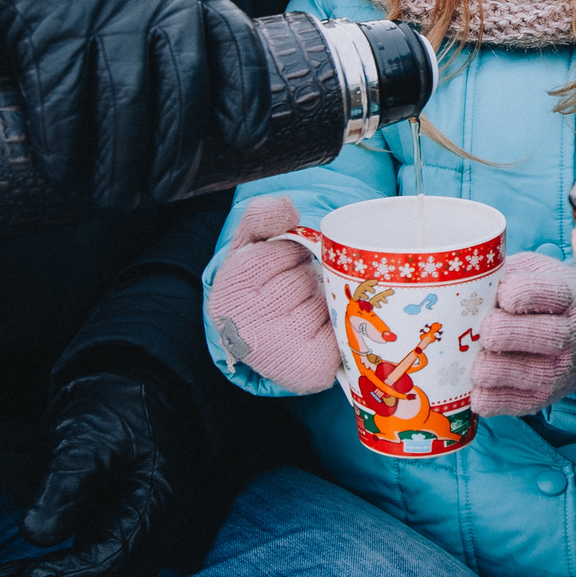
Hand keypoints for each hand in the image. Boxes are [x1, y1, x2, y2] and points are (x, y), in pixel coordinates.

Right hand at [0, 0, 260, 211]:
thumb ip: (172, 38)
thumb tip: (196, 130)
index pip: (235, 44)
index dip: (246, 97)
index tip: (245, 141)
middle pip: (181, 88)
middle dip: (175, 151)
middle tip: (161, 192)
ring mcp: (101, 4)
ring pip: (125, 100)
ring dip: (120, 160)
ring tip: (114, 197)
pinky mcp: (46, 19)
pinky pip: (63, 95)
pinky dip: (64, 142)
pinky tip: (63, 169)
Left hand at [0, 365, 208, 576]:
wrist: (147, 387)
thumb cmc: (122, 405)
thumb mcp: (88, 434)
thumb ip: (64, 484)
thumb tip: (35, 534)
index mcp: (156, 507)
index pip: (113, 561)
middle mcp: (157, 532)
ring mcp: (144, 537)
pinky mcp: (124, 536)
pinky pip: (95, 575)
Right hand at [207, 195, 336, 393]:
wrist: (256, 340)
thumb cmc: (257, 285)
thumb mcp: (250, 245)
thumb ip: (262, 217)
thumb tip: (286, 207)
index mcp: (232, 290)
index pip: (283, 251)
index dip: (290, 253)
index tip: (281, 264)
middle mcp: (249, 326)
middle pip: (305, 278)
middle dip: (308, 276)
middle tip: (294, 290)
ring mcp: (280, 351)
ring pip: (326, 301)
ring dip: (325, 299)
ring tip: (304, 308)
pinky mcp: (310, 369)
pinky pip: (343, 330)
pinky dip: (341, 323)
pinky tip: (321, 328)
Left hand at [473, 252, 575, 416]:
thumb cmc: (544, 300)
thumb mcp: (534, 273)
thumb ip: (509, 272)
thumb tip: (467, 281)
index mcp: (568, 296)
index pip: (548, 293)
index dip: (518, 294)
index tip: (502, 294)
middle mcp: (571, 335)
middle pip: (541, 336)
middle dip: (500, 331)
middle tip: (483, 329)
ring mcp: (560, 370)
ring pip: (527, 373)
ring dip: (491, 368)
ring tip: (475, 359)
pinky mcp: (544, 398)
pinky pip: (514, 404)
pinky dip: (489, 398)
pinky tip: (477, 385)